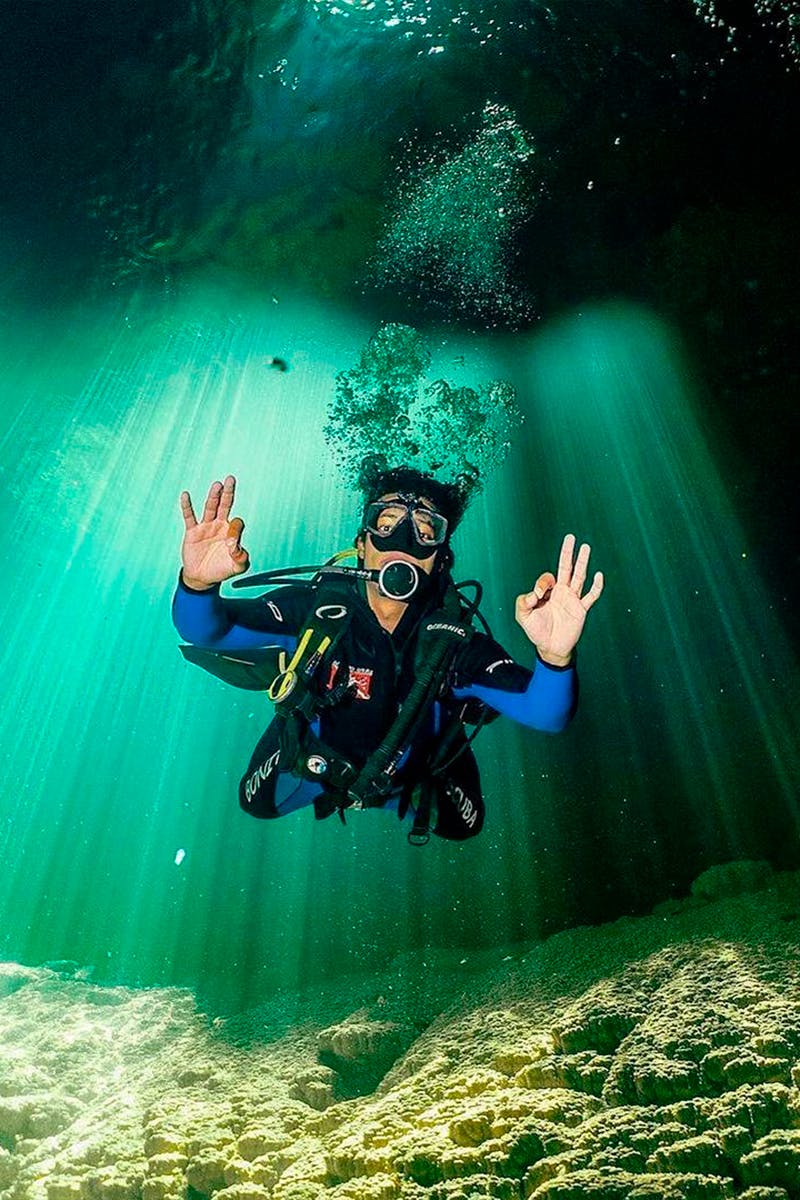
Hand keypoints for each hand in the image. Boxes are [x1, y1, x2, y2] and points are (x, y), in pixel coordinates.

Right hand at [180, 475, 249, 589]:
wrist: (203, 578)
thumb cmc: (222, 570)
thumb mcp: (237, 567)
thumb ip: (241, 558)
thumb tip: (235, 545)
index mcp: (232, 532)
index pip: (237, 522)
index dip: (236, 529)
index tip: (232, 542)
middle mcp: (219, 525)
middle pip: (225, 505)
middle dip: (228, 492)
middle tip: (231, 478)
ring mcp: (206, 527)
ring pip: (210, 507)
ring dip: (213, 496)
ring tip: (217, 485)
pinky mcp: (192, 532)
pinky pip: (189, 517)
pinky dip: (187, 506)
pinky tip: (185, 495)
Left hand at [515, 534, 603, 665]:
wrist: (551, 648)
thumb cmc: (537, 631)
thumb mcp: (523, 616)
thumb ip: (522, 602)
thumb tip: (533, 593)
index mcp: (548, 592)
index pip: (548, 578)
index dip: (542, 583)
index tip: (537, 597)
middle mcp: (562, 592)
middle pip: (566, 568)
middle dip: (567, 552)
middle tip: (570, 537)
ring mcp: (573, 600)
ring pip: (579, 577)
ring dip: (582, 562)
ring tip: (585, 547)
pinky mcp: (581, 610)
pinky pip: (590, 596)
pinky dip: (596, 586)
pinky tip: (599, 575)